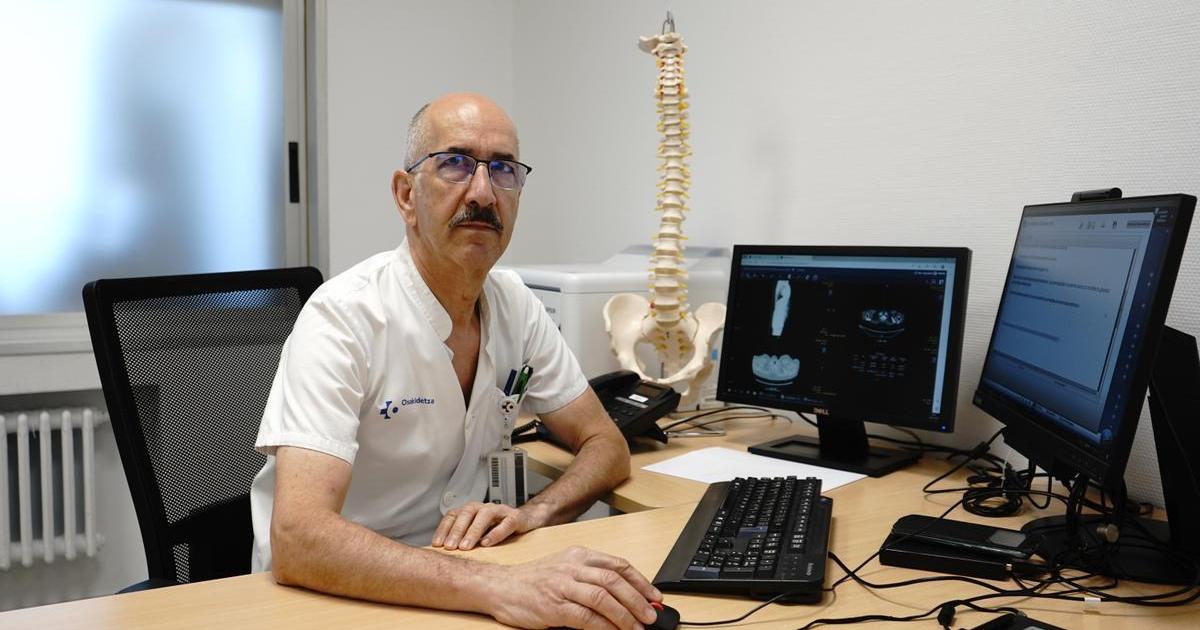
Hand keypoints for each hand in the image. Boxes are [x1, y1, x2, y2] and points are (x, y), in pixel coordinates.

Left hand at [432, 501, 545, 549]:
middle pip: (466, 514)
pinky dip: (496, 532)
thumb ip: (463, 540)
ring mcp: (499, 511)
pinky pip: (506, 523)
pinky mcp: (515, 517)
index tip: (437, 544)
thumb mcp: (477, 535)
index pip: (453, 515)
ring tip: (466, 547)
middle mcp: (483, 508)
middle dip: (457, 531)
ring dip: (473, 531)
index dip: (444, 529)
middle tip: (450, 547)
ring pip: (484, 516)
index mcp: (470, 511)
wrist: (526, 520)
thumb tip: (442, 555)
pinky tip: (487, 543)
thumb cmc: (497, 529)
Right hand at [485, 545, 660, 629]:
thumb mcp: (564, 569)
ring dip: (624, 616)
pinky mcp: (553, 606)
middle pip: (614, 581)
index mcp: (578, 555)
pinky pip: (585, 617)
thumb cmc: (533, 580)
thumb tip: (623, 596)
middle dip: (637, 600)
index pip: (618, 565)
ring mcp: (562, 586)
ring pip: (603, 598)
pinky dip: (603, 627)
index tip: (655, 596)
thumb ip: (590, 578)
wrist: (500, 586)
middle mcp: (572, 567)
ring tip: (637, 628)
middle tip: (651, 615)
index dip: (640, 581)